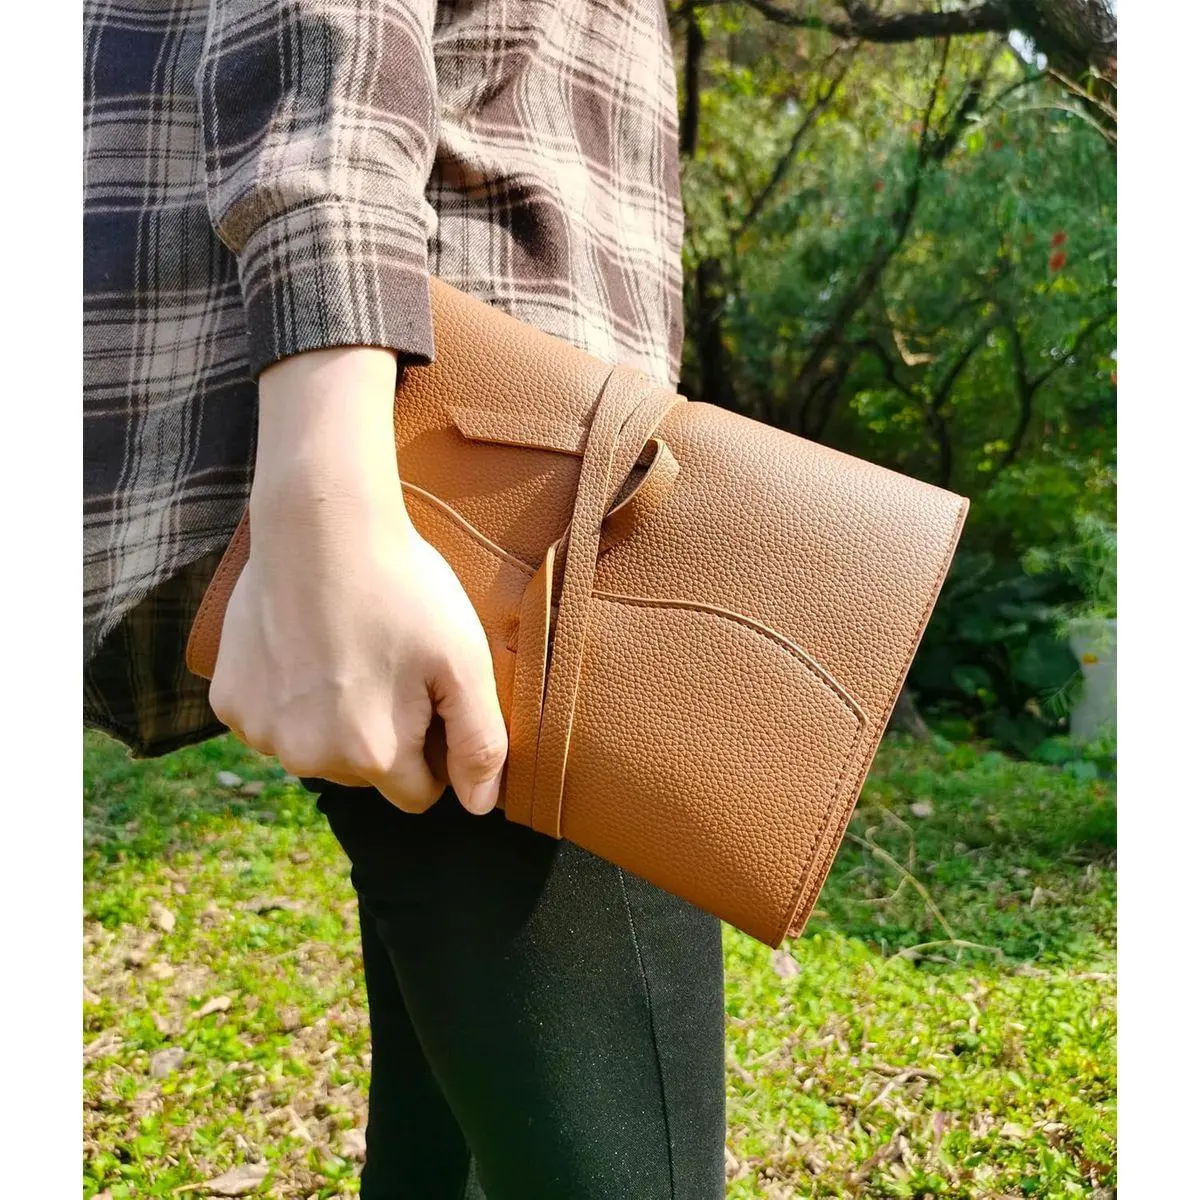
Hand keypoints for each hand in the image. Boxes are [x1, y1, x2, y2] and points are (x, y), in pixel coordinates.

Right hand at [208, 346, 507, 814]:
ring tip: (348, 651)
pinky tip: (305, 647)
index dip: (432, 749)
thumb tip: (479, 806)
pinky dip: (290, 697)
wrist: (322, 526)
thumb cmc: (403, 591)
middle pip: (364, 775)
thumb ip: (480, 743)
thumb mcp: (464, 663)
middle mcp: (308, 760)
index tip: (428, 696)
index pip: (418, 793)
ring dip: (334, 718)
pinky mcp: (229, 702)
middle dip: (382, 735)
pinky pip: (273, 722)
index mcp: (372, 757)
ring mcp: (260, 733)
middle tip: (389, 664)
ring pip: (316, 751)